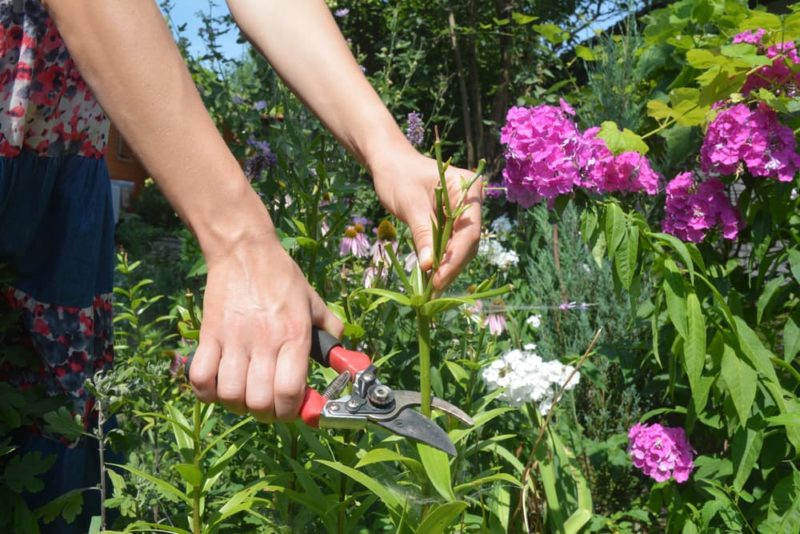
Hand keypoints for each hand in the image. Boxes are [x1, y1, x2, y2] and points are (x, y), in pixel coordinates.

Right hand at [188, 233, 342, 420]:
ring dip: (237, 403)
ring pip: (230, 395)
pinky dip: (207, 391)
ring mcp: (233, 339)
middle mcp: (264, 340)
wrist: (244, 251)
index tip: (292, 407)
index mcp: (294, 335)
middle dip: (266, 413)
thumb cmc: (281, 277)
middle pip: (259, 402)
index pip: (288, 392)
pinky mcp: (209, 334)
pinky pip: (200, 377)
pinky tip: (218, 385)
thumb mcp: (313, 301)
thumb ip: (330, 330)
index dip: (290, 411)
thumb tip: (343, 358)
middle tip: (268, 404)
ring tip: (244, 393)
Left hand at [371, 149, 482, 289]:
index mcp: (467, 188)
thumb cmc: (398, 176)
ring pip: (461, 246)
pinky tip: (431, 274)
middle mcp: (471, 200)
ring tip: (431, 286)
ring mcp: (463, 211)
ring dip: (447, 266)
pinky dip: (441, 258)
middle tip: (434, 288)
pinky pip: (451, 243)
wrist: (389, 163)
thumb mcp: (410, 206)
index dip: (455, 258)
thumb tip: (430, 267)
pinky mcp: (452, 220)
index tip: (438, 279)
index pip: (469, 230)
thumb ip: (423, 235)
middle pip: (468, 241)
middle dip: (452, 265)